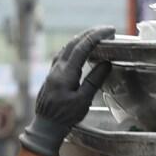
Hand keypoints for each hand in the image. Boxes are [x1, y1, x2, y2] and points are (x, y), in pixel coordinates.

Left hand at [19, 26, 114, 155]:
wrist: (45, 126)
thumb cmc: (65, 116)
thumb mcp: (84, 100)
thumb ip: (94, 80)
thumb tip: (106, 63)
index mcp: (66, 72)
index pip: (82, 47)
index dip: (97, 36)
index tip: (110, 31)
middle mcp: (58, 68)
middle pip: (74, 43)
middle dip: (90, 33)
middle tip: (105, 30)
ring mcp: (53, 70)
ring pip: (67, 47)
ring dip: (81, 38)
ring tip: (95, 36)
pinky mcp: (52, 74)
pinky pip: (63, 54)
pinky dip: (74, 47)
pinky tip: (78, 48)